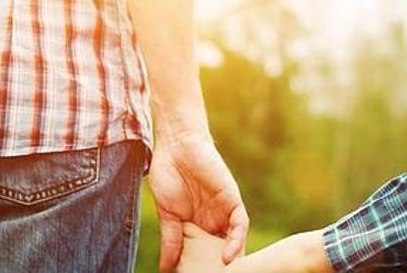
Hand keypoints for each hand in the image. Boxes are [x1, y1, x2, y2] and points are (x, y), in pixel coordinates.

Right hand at [148, 130, 248, 271]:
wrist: (177, 145)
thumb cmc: (168, 174)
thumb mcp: (167, 213)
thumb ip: (170, 239)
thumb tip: (166, 268)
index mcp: (197, 225)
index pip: (206, 253)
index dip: (206, 268)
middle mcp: (213, 220)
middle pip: (222, 250)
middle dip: (222, 268)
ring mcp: (224, 211)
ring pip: (234, 241)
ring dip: (233, 259)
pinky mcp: (232, 200)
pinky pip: (240, 224)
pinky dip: (236, 240)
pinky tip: (228, 255)